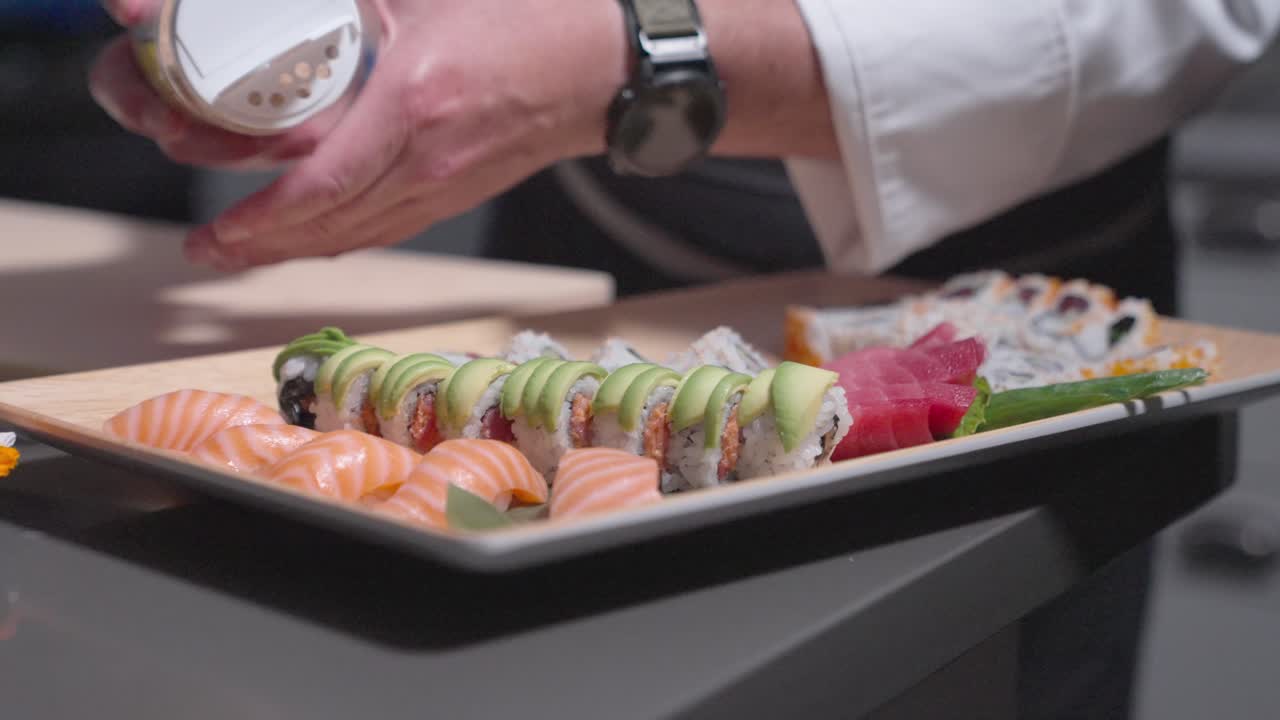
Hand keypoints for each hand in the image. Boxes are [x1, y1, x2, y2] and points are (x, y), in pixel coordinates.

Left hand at [93, 0, 627, 269]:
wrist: (597, 67)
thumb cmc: (528, 22)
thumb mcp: (427, 1)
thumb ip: (361, 9)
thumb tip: (305, 12)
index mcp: (412, 106)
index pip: (325, 184)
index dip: (265, 218)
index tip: (221, 228)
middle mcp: (427, 162)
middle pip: (331, 226)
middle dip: (261, 247)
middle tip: (208, 253)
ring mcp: (446, 187)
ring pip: (358, 236)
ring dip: (296, 251)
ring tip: (245, 254)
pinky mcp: (459, 194)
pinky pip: (388, 229)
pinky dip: (342, 239)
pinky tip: (314, 238)